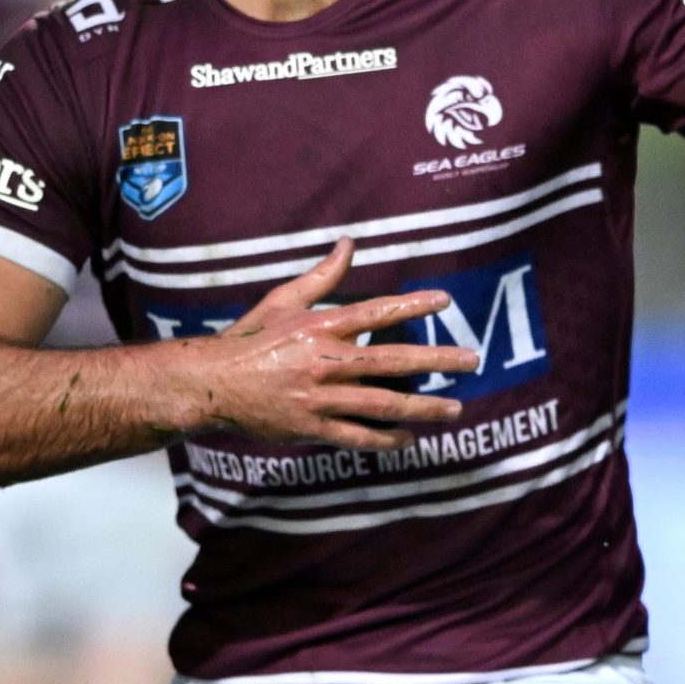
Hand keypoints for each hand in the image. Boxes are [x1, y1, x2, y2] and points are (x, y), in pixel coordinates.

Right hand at [182, 239, 478, 450]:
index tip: (444, 301)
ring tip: (454, 408)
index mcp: (320, 327)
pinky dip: (385, 439)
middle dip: (436, 361)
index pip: (375, 312)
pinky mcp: (312, 428)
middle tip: (471, 361)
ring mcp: (320, 398)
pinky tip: (409, 438)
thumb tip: (349, 243)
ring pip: (382, 404)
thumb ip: (322, 277)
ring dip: (422, 407)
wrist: (213, 384)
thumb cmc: (250, 339)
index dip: (412, 305)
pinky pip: (357, 437)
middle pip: (392, 361)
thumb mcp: (283, 301)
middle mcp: (325, 361)